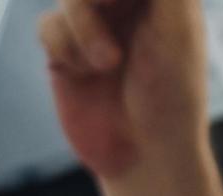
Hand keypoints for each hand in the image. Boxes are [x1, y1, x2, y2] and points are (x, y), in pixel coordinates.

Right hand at [39, 0, 213, 180]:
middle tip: (109, 21)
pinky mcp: (65, 51)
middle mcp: (126, 3)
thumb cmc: (173, 91)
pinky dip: (66, 49)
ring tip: (107, 64)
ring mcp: (93, 25)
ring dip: (82, 28)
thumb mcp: (174, 24)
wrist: (144, 152)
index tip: (111, 5)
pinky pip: (47, 27)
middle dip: (93, 3)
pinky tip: (87, 74)